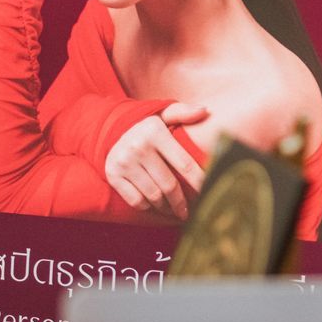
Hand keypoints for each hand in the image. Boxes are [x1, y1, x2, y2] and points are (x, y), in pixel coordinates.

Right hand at [104, 102, 209, 217]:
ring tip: (177, 210)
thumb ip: (184, 113)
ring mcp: (123, 162)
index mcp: (154, 132)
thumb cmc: (149, 127)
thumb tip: (205, 111)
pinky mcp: (113, 176)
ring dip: (168, 207)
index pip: (184, 164)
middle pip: (169, 185)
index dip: (199, 182)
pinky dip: (150, 208)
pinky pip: (136, 201)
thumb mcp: (164, 114)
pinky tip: (159, 208)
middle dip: (182, 202)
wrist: (113, 131)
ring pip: (153, 196)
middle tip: (192, 211)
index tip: (209, 193)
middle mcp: (137, 147)